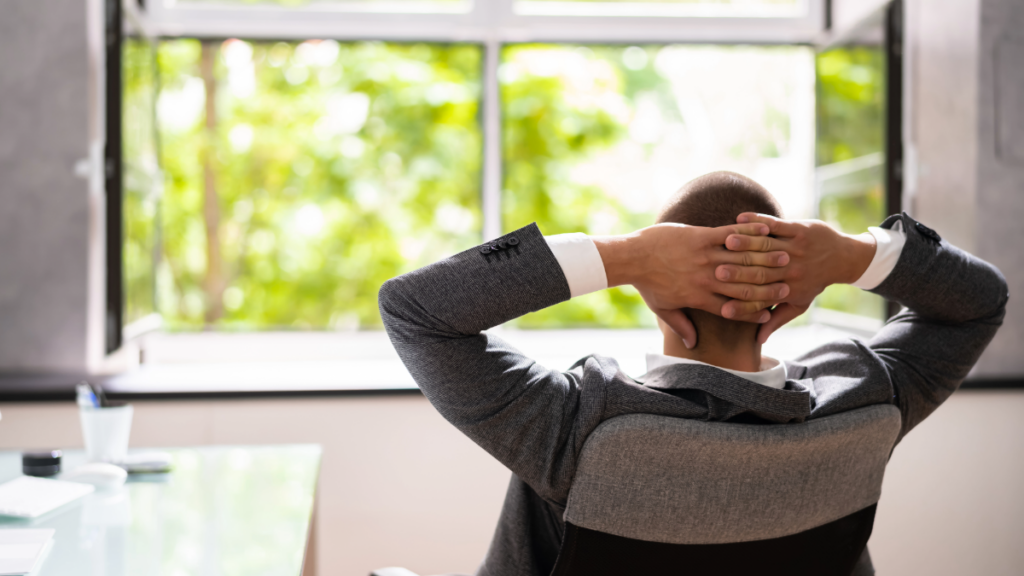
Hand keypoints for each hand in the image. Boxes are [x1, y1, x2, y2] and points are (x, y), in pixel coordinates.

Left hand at [594, 223, 790, 348]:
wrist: (633, 257)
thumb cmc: (647, 284)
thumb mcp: (663, 309)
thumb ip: (681, 325)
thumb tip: (692, 343)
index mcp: (700, 297)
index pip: (733, 308)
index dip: (753, 311)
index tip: (770, 312)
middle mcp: (706, 279)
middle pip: (744, 285)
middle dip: (768, 286)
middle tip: (789, 284)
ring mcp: (705, 257)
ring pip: (742, 260)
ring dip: (765, 259)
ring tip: (785, 258)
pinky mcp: (701, 237)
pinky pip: (730, 235)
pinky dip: (749, 232)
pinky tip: (765, 231)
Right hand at [721, 213, 876, 342]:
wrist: (842, 257)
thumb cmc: (815, 282)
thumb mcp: (799, 304)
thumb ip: (777, 320)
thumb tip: (759, 340)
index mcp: (788, 290)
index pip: (762, 300)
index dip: (742, 306)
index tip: (722, 308)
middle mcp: (791, 270)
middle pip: (761, 272)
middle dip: (738, 273)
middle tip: (715, 272)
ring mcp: (796, 248)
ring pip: (767, 246)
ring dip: (747, 243)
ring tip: (726, 243)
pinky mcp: (799, 229)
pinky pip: (776, 225)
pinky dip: (758, 221)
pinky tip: (740, 218)